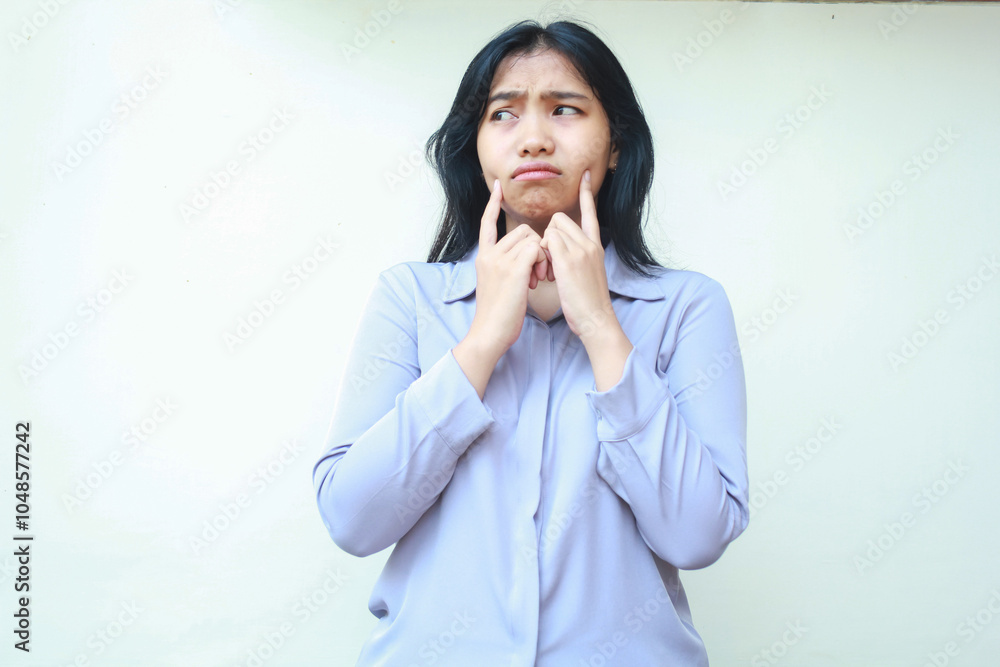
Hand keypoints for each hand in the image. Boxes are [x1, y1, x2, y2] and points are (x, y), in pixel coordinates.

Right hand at [467, 179, 549, 357]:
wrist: (490, 333)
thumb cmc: (498, 315)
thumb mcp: (496, 284)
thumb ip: (505, 267)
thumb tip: (523, 259)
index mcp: (483, 256)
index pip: (487, 222)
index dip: (493, 205)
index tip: (497, 187)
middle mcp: (488, 254)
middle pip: (522, 231)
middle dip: (536, 248)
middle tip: (537, 273)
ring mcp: (499, 260)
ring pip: (531, 238)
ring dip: (541, 256)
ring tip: (536, 280)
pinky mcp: (513, 268)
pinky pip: (536, 249)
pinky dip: (542, 262)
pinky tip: (535, 281)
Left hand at [540, 170, 618, 340]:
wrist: (596, 319)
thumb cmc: (587, 302)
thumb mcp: (588, 273)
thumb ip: (577, 256)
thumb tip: (558, 248)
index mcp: (596, 246)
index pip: (591, 213)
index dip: (587, 194)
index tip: (586, 175)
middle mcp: (591, 243)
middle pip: (561, 219)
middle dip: (549, 236)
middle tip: (551, 262)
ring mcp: (581, 250)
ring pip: (552, 229)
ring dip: (544, 248)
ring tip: (551, 272)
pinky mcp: (570, 259)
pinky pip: (548, 241)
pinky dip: (543, 254)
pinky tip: (550, 274)